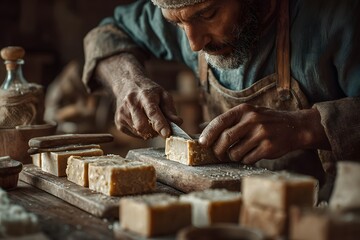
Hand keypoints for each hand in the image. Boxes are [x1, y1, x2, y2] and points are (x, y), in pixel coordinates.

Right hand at [114, 78, 181, 138]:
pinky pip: (134, 134)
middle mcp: (131, 104)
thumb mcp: (163, 95)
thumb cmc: (149, 92)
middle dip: (154, 132)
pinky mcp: (118, 122)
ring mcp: (122, 114)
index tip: (167, 134)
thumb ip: (171, 110)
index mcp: (145, 96)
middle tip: (160, 128)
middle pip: (142, 126)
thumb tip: (178, 123)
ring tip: (150, 121)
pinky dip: (142, 132)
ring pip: (139, 132)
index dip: (160, 124)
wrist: (127, 84)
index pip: (152, 112)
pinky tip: (142, 121)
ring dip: (149, 132)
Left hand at [198, 104, 329, 163]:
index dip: (208, 134)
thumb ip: (231, 121)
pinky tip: (251, 155)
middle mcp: (252, 120)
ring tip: (240, 153)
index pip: (220, 121)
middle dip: (218, 150)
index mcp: (244, 110)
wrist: (296, 127)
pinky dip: (245, 160)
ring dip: (233, 157)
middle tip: (218, 154)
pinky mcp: (268, 147)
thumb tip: (205, 133)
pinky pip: (247, 159)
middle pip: (225, 139)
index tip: (202, 143)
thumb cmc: (267, 122)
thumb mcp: (250, 113)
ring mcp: (261, 134)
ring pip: (235, 152)